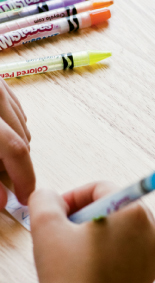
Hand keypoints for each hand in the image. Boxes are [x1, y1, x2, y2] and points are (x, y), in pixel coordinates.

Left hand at [0, 78, 33, 207]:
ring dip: (12, 143)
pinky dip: (11, 126)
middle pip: (20, 139)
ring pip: (21, 125)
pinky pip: (17, 110)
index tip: (25, 197)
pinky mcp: (3, 81)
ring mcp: (1, 87)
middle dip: (10, 162)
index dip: (23, 177)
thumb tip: (2, 201)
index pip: (15, 149)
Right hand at [29, 181, 154, 282]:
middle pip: (116, 205)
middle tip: (69, 229)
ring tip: (78, 250)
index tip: (61, 212)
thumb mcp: (47, 227)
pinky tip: (90, 265)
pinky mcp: (149, 274)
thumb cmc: (70, 282)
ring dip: (100, 232)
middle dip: (89, 214)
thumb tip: (52, 197)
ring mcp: (152, 254)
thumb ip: (47, 200)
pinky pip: (129, 250)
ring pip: (123, 228)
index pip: (101, 188)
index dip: (75, 197)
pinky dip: (111, 251)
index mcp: (132, 212)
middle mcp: (150, 230)